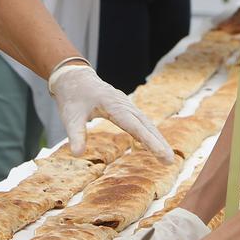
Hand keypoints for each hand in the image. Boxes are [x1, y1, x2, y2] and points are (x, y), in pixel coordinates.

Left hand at [48, 63, 174, 163]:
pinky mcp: (125, 108)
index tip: (162, 154)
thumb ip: (75, 135)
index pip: (134, 126)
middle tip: (170, 161)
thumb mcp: (69, 117)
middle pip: (146, 125)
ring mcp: (126, 105)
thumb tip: (77, 154)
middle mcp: (124, 104)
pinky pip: (141, 121)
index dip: (149, 141)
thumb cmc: (72, 97)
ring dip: (157, 139)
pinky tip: (155, 144)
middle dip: (159, 143)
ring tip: (168, 157)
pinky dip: (150, 133)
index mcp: (113, 105)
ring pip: (146, 123)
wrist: (74, 78)